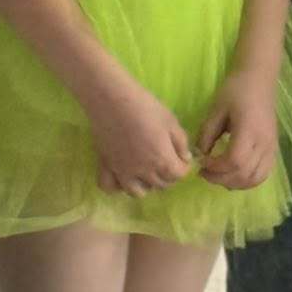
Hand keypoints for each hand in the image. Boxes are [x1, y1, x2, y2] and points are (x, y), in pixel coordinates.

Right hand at [84, 77, 193, 198]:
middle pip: (161, 185)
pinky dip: (118, 186)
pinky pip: (110, 187)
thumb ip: (181, 143)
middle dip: (167, 174)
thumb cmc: (145, 106)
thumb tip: (185, 158)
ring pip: (138, 192)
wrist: (111, 99)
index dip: (183, 166)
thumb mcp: (171, 121)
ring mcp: (122, 171)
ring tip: (145, 170)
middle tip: (165, 159)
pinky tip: (122, 175)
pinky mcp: (106, 165)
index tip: (181, 156)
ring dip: (145, 184)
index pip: (179, 175)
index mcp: (162, 160)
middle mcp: (143, 172)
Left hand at [197, 70, 279, 189]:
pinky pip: (263, 173)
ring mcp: (272, 148)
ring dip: (235, 183)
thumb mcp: (216, 110)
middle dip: (221, 178)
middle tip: (204, 172)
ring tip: (217, 175)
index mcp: (249, 131)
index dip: (216, 168)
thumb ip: (207, 134)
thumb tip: (199, 155)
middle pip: (245, 174)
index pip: (235, 161)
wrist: (259, 81)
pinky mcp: (273, 149)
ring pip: (256, 178)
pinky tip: (232, 174)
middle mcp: (264, 143)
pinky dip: (247, 180)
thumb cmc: (235, 91)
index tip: (201, 163)